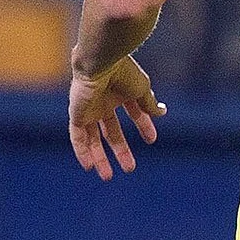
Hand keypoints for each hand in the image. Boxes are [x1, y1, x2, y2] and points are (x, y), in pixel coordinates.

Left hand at [67, 57, 163, 178]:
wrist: (100, 63)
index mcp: (121, 93)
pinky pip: (77, 136)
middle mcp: (104, 102)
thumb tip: (162, 113)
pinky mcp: (77, 114)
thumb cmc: (123, 72)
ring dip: (100, 157)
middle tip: (130, 168)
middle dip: (120, 149)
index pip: (133, 112)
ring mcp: (89, 109)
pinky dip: (82, 151)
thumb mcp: (141, 89)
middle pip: (111, 131)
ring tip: (108, 176)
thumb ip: (150, 104)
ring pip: (93, 138)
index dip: (143, 125)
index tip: (152, 140)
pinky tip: (89, 166)